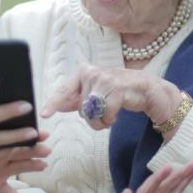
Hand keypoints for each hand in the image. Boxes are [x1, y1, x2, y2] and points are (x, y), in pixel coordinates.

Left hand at [0, 130, 50, 192]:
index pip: (13, 137)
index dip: (27, 135)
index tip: (40, 133)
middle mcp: (2, 157)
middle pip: (21, 151)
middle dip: (35, 150)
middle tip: (47, 149)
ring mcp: (1, 172)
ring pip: (20, 167)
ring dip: (32, 166)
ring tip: (43, 165)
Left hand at [42, 64, 181, 130]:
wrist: (147, 89)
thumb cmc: (120, 91)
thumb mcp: (96, 93)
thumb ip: (78, 98)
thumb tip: (57, 106)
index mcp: (84, 72)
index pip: (65, 89)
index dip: (54, 103)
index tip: (44, 114)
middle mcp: (92, 73)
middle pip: (81, 109)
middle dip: (92, 117)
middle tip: (105, 112)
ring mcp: (104, 79)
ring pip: (92, 113)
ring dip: (102, 121)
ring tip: (111, 113)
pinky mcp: (117, 89)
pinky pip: (106, 115)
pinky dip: (111, 120)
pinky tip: (117, 113)